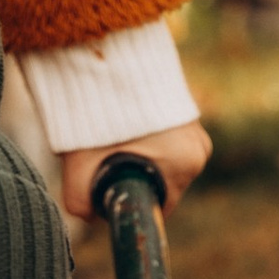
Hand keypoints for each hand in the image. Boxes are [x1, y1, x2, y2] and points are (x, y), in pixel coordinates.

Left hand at [57, 121, 211, 225]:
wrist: (110, 62)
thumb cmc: (98, 115)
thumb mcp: (80, 168)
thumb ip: (79, 201)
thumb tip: (88, 216)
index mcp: (185, 166)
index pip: (159, 205)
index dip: (131, 202)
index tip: (110, 189)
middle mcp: (199, 150)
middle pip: (162, 183)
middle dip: (135, 178)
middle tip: (107, 160)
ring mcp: (197, 130)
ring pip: (164, 162)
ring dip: (142, 157)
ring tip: (116, 139)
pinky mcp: (189, 114)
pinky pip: (167, 140)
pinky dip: (148, 138)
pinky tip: (127, 126)